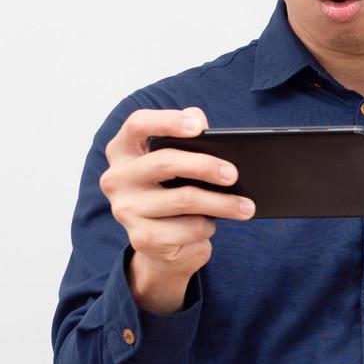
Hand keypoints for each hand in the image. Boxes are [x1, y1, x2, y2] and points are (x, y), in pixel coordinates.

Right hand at [100, 106, 254, 314]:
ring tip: (246, 206)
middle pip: (165, 162)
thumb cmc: (172, 191)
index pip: (137, 124)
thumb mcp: (179, 162)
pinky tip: (211, 225)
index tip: (199, 127)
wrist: (160, 244)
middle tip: (234, 174)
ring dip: (222, 203)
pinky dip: (207, 226)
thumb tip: (199, 120)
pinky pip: (188, 228)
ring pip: (184, 199)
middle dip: (205, 166)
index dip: (167, 121)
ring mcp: (126, 210)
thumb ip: (188, 136)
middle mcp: (117, 178)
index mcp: (123, 150)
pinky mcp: (142, 239)